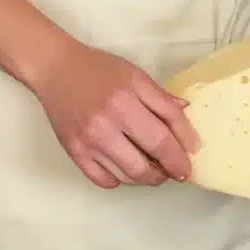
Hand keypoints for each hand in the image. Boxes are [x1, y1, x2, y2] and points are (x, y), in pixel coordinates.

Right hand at [34, 37, 198, 189]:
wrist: (57, 70)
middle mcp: (106, 126)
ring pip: (128, 176)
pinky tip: (127, 169)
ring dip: (148, 178)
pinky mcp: (75, 154)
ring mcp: (89, 144)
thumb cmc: (99, 69)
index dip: (182, 148)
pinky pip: (105, 180)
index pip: (162, 135)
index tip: (192, 155)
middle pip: (147, 162)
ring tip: (157, 171)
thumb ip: (160, 98)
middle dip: (169, 170)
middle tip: (178, 171)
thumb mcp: (135, 75)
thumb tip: (185, 113)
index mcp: (125, 102)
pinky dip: (121, 180)